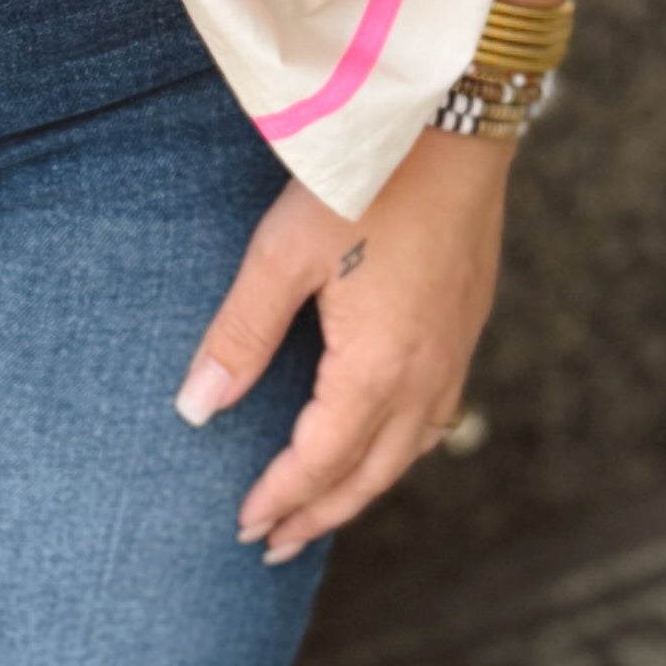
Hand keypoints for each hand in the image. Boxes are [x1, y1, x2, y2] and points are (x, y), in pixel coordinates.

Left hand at [176, 129, 512, 562]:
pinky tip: (383, 437)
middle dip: (320, 513)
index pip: (322, 461)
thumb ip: (240, 335)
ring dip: (363, 486)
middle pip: (372, 473)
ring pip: (410, 449)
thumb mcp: (282, 254)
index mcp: (377, 367)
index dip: (282, 499)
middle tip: (274, 545)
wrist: (453, 119)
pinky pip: (437, 413)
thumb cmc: (361, 181)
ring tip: (322, 506)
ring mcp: (456, 348)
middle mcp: (427, 372)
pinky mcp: (468, 320)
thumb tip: (197, 410)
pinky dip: (401, 446)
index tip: (245, 527)